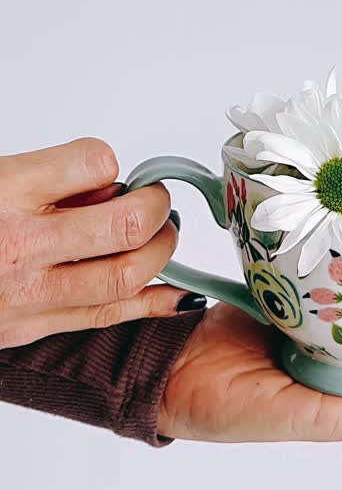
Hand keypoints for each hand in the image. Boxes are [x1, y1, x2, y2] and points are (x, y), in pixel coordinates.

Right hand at [0, 138, 191, 347]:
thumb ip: (42, 178)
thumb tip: (106, 185)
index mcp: (3, 191)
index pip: (94, 163)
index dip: (109, 162)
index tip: (107, 169)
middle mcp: (19, 244)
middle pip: (125, 225)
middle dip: (156, 207)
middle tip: (157, 200)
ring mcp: (25, 293)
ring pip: (125, 275)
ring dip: (160, 252)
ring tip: (161, 235)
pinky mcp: (27, 327)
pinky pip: (105, 317)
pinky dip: (151, 304)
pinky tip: (176, 293)